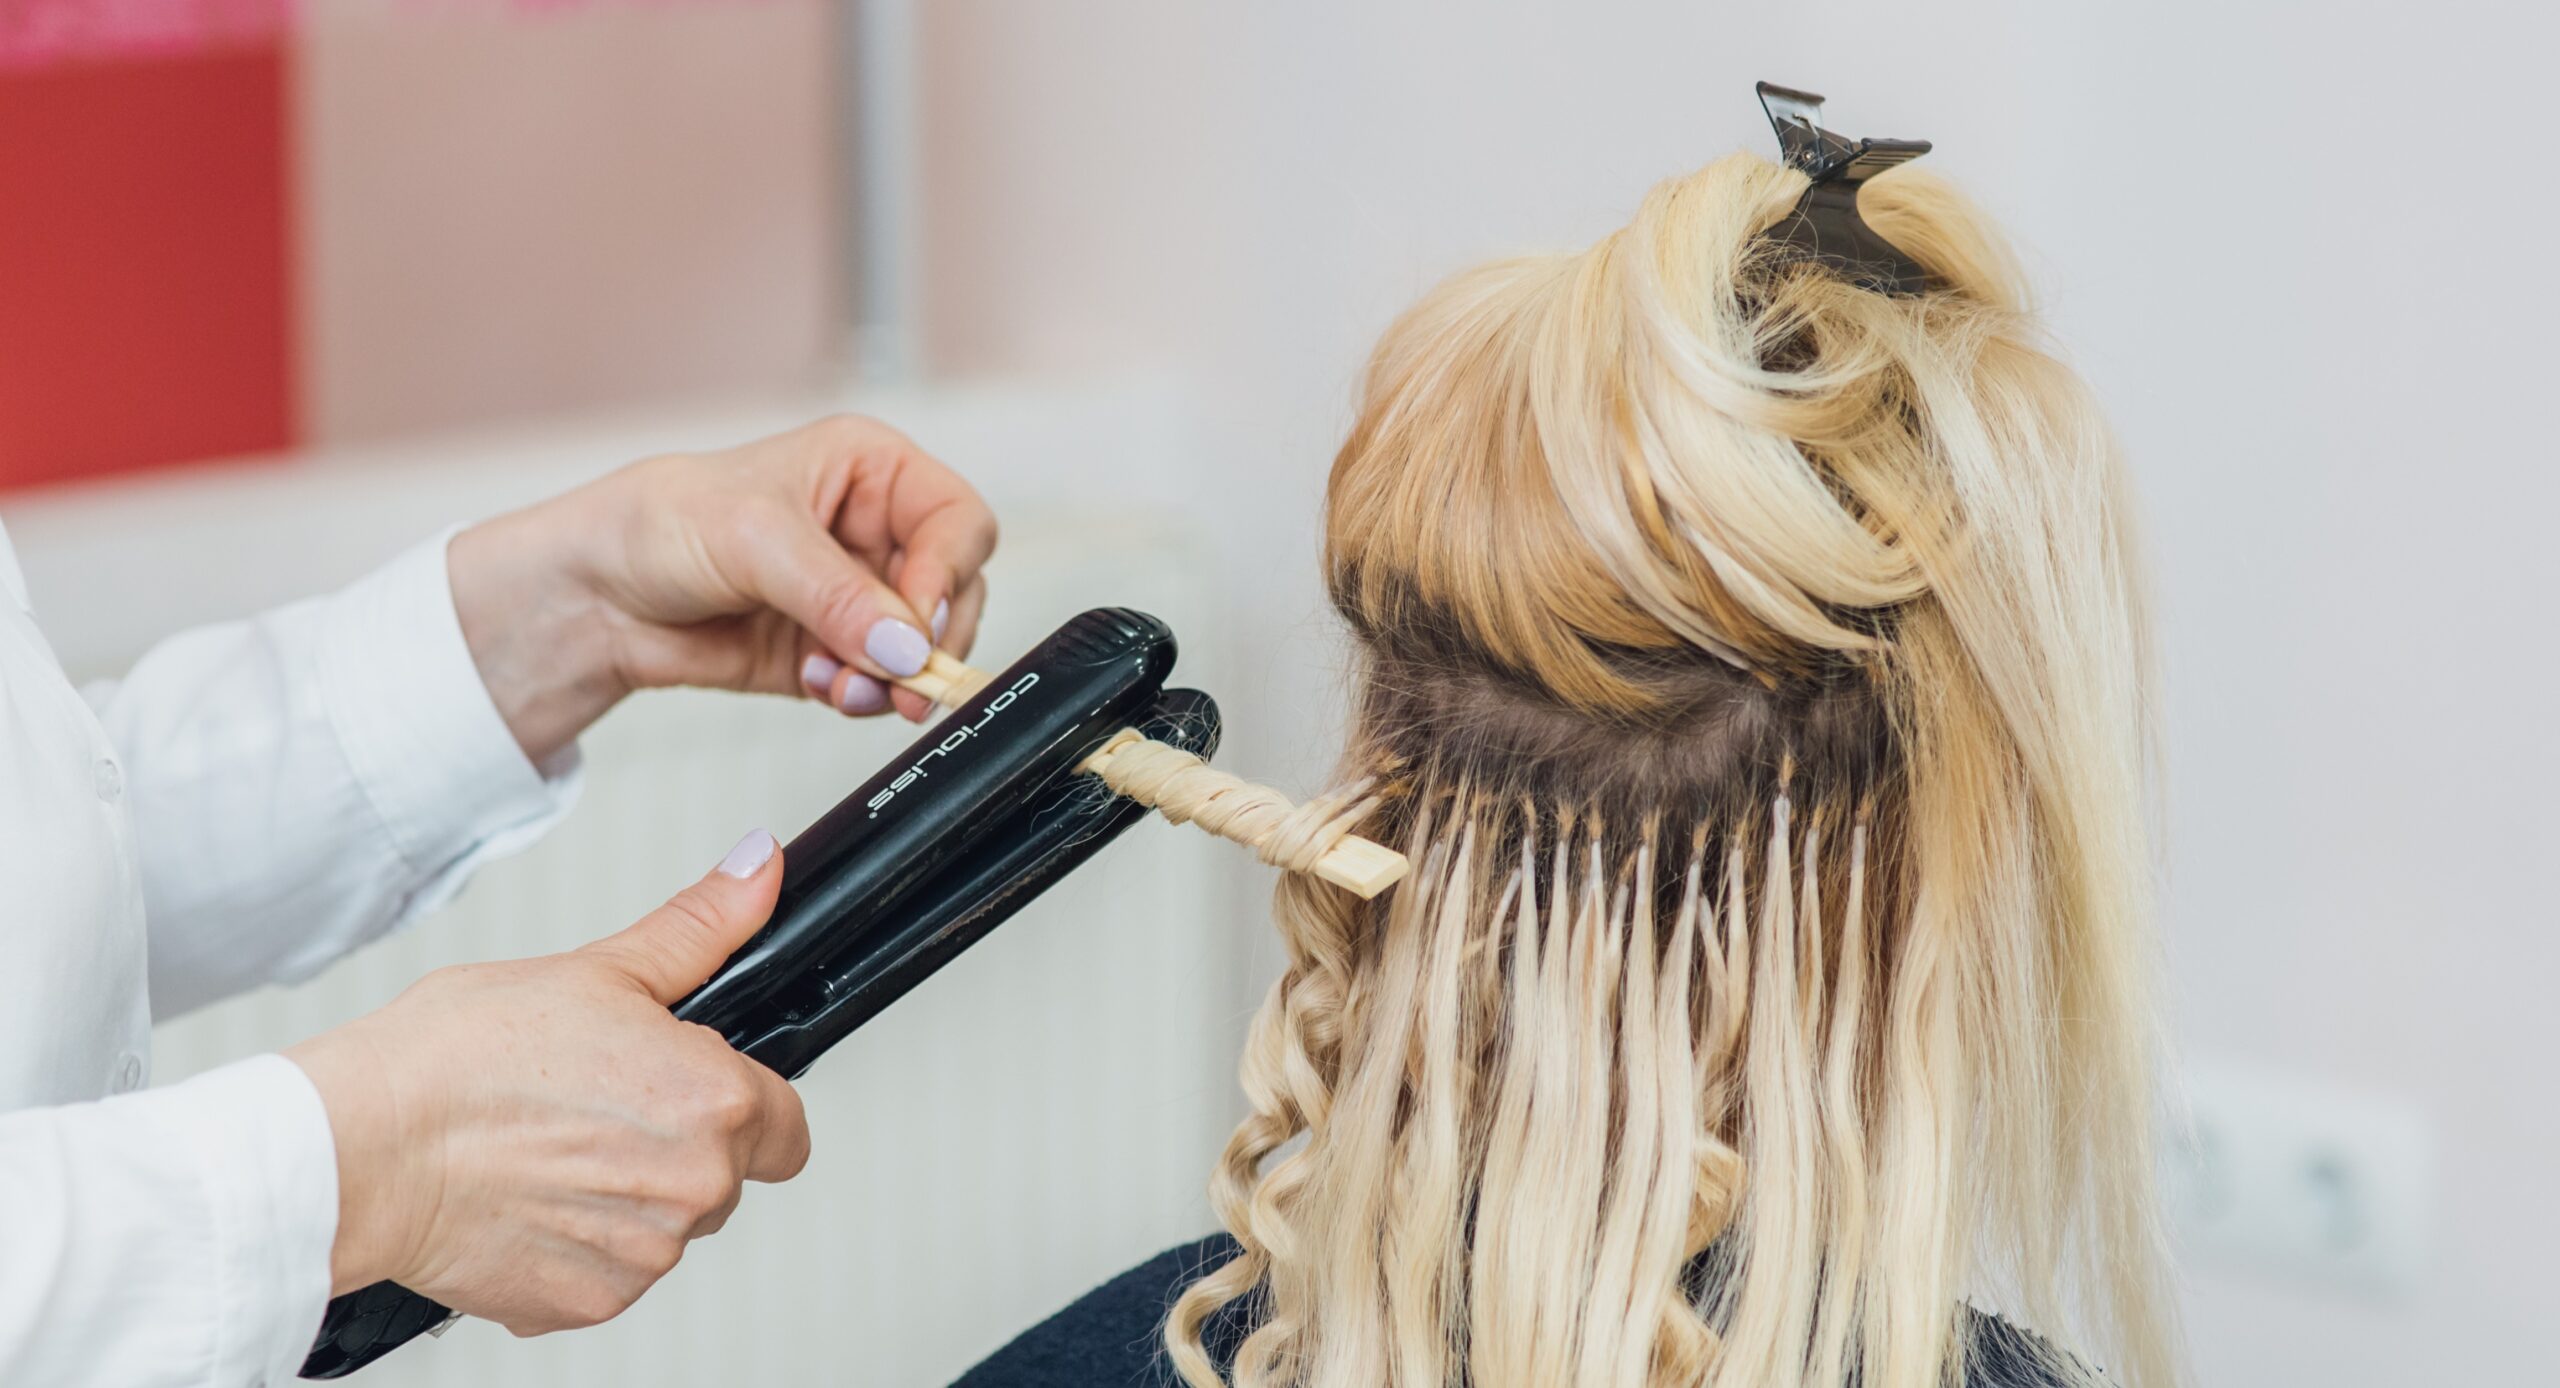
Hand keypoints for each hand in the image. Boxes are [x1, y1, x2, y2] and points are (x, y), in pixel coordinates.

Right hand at [286, 830, 809, 1334]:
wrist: (361, 1146)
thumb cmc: (462, 1058)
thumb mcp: (599, 969)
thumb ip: (700, 928)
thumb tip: (758, 870)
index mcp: (716, 1103)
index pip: (784, 1125)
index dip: (740, 1103)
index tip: (685, 1091)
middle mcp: (695, 1188)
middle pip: (723, 1176)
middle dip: (675, 1147)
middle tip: (594, 1109)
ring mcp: (642, 1257)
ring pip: (664, 1227)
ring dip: (624, 1199)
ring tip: (547, 1149)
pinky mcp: (586, 1303)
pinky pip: (606, 1275)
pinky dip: (573, 1246)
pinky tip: (523, 1199)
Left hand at [450, 415, 999, 760]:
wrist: (595, 596)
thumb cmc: (658, 523)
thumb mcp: (753, 538)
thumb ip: (837, 593)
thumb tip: (905, 647)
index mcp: (872, 471)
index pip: (957, 520)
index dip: (950, 571)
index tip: (918, 622)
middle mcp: (875, 530)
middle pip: (954, 590)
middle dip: (927, 639)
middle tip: (897, 675)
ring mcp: (860, 596)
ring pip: (926, 647)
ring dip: (895, 676)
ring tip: (841, 684)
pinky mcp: (838, 652)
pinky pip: (884, 684)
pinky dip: (864, 695)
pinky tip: (821, 684)